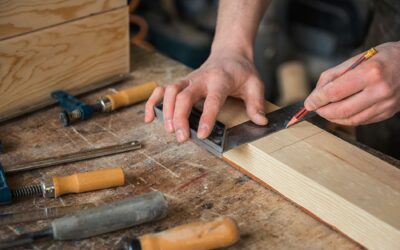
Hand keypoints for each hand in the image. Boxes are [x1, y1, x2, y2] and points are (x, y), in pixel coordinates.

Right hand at [144, 51, 266, 141]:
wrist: (229, 54)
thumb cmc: (241, 72)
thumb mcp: (254, 84)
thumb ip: (256, 104)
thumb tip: (261, 123)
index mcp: (220, 80)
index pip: (212, 99)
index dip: (206, 117)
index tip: (201, 134)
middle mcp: (201, 78)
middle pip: (184, 95)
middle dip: (179, 117)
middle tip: (181, 138)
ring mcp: (188, 80)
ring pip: (170, 91)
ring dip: (166, 111)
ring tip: (169, 131)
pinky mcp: (181, 83)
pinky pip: (161, 90)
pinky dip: (152, 102)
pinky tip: (149, 118)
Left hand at [304, 42, 399, 125]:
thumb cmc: (386, 57)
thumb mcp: (359, 57)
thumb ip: (335, 74)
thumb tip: (317, 92)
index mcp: (370, 72)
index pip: (335, 92)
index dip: (318, 99)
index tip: (308, 102)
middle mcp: (379, 90)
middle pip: (341, 110)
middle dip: (323, 111)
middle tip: (315, 107)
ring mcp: (386, 104)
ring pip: (351, 119)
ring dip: (333, 117)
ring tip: (325, 110)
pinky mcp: (388, 113)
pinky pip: (361, 121)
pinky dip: (346, 118)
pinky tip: (340, 112)